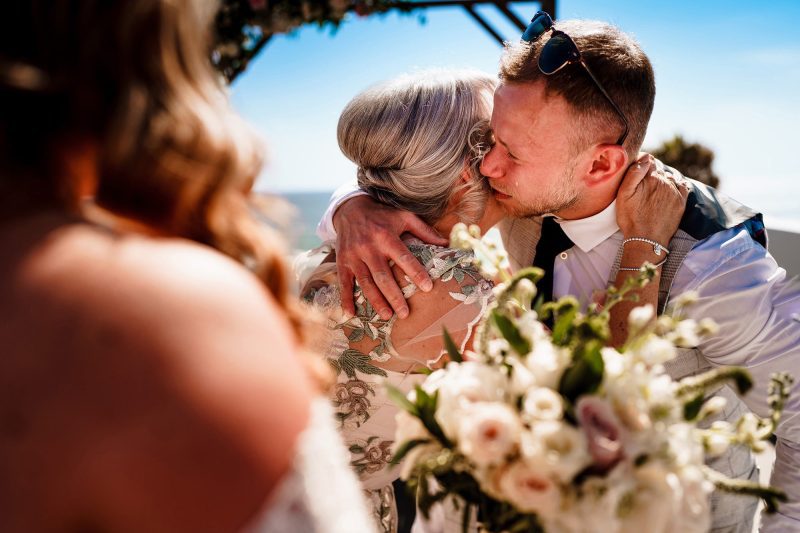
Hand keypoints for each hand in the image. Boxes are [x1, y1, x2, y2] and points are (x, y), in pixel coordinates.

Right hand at [332, 195, 447, 319]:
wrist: (350, 209)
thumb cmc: (383, 215)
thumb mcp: (404, 216)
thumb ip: (424, 231)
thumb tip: (446, 244)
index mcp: (386, 236)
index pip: (404, 257)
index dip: (416, 273)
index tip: (428, 288)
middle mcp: (369, 247)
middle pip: (383, 276)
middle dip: (394, 296)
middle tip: (405, 313)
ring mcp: (354, 256)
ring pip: (365, 282)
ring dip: (376, 301)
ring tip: (386, 316)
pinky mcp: (342, 262)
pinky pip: (344, 283)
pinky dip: (346, 299)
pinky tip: (352, 313)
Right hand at [616, 153, 688, 244]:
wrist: (646, 240)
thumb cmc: (631, 218)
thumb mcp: (623, 195)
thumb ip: (634, 173)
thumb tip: (646, 157)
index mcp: (650, 178)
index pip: (648, 161)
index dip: (642, 164)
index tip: (636, 172)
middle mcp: (665, 182)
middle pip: (659, 170)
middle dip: (651, 173)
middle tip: (643, 185)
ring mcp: (675, 192)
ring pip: (669, 178)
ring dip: (663, 180)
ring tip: (654, 191)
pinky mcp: (681, 202)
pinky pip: (682, 186)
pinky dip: (676, 185)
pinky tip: (669, 191)